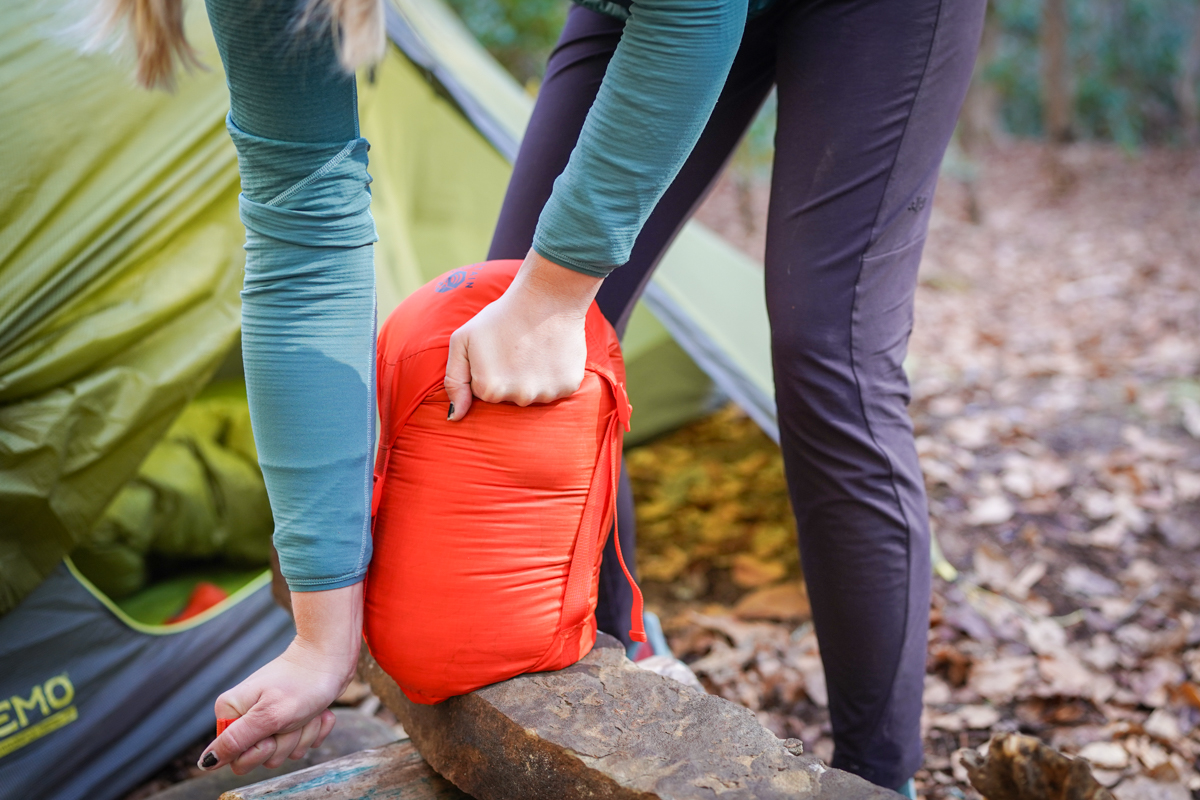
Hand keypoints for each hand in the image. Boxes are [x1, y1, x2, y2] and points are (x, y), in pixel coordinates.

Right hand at [197, 583, 362, 774]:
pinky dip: (315, 730)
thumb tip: (205, 762)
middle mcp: (246, 717)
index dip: (258, 751)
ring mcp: (270, 719)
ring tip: (308, 711)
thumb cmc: (302, 681)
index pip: (236, 759)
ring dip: (304, 734)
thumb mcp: (268, 715)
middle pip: (263, 757)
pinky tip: (320, 713)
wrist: (332, 657)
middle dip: (286, 742)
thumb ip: (236, 741)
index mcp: (231, 713)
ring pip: (286, 752)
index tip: (272, 731)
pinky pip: (303, 743)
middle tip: (293, 717)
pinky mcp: (291, 720)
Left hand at [445, 249, 601, 419]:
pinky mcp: (568, 386)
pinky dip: (553, 376)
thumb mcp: (462, 341)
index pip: (484, 393)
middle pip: (509, 397)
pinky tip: (550, 354)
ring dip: (532, 378)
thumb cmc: (500, 317)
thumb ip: (454, 381)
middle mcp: (518, 397)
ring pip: (533, 394)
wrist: (545, 297)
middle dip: (510, 377)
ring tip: (533, 350)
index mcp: (489, 390)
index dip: (488, 371)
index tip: (496, 351)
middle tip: (515, 349)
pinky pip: (556, 390)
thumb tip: (454, 418)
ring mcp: (546, 394)